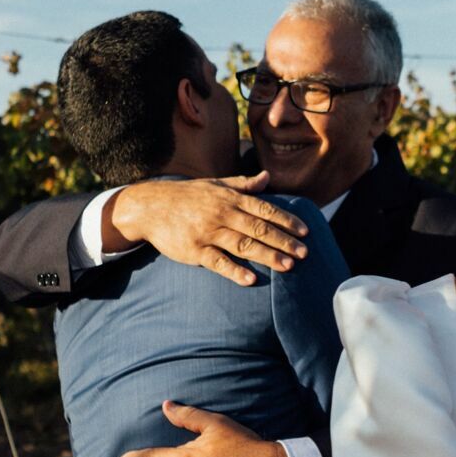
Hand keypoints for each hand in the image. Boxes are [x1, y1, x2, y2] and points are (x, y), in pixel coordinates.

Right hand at [113, 174, 308, 286]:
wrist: (150, 206)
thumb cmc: (188, 196)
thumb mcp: (216, 184)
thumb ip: (243, 184)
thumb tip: (267, 177)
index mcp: (230, 198)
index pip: (264, 208)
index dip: (286, 220)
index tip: (305, 231)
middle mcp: (222, 214)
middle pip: (259, 228)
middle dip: (284, 241)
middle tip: (305, 252)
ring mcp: (208, 232)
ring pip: (243, 245)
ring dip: (267, 256)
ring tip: (288, 266)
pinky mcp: (194, 251)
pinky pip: (218, 262)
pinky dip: (234, 271)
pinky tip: (251, 279)